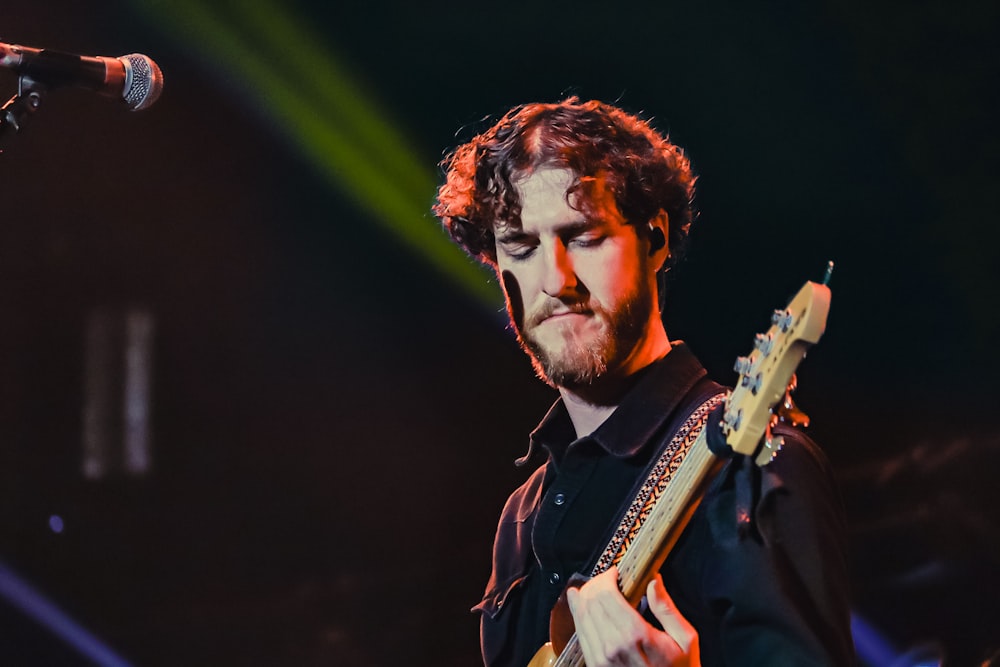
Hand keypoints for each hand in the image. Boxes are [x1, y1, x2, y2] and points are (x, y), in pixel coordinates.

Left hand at [566, 566, 699, 666]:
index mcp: (635, 635)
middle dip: (596, 584)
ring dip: (585, 596)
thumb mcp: (684, 640)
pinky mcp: (595, 665)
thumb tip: (654, 582)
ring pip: (581, 615)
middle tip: (606, 579)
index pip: (606, 594)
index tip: (615, 572)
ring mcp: (600, 658)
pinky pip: (580, 633)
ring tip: (593, 587)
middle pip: (591, 601)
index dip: (607, 577)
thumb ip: (667, 609)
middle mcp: (613, 646)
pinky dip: (578, 614)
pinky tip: (578, 602)